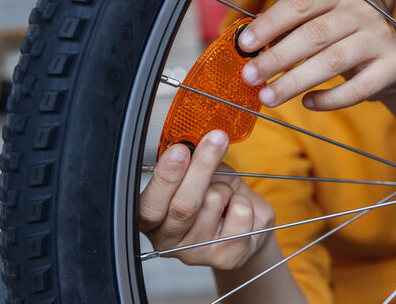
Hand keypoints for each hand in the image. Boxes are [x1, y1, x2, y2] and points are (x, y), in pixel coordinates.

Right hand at [138, 130, 274, 269]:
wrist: (245, 228)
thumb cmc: (216, 199)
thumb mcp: (200, 176)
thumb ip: (192, 165)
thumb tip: (200, 144)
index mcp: (153, 220)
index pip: (150, 205)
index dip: (165, 178)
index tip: (180, 150)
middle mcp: (169, 240)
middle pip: (183, 205)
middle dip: (201, 167)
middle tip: (215, 139)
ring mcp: (197, 253)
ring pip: (213, 202)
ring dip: (226, 186)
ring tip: (225, 195)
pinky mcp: (226, 257)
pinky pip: (241, 213)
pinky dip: (246, 200)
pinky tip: (238, 210)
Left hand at [237, 0, 395, 110]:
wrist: (392, 58)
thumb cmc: (343, 40)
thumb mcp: (318, 24)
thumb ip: (288, 28)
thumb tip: (247, 40)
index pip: (299, 3)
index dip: (270, 23)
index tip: (244, 44)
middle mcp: (362, 10)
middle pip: (314, 34)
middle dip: (277, 57)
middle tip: (250, 77)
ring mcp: (380, 37)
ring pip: (333, 61)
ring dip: (296, 81)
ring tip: (269, 97)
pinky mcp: (392, 65)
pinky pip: (357, 88)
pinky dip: (330, 99)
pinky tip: (307, 103)